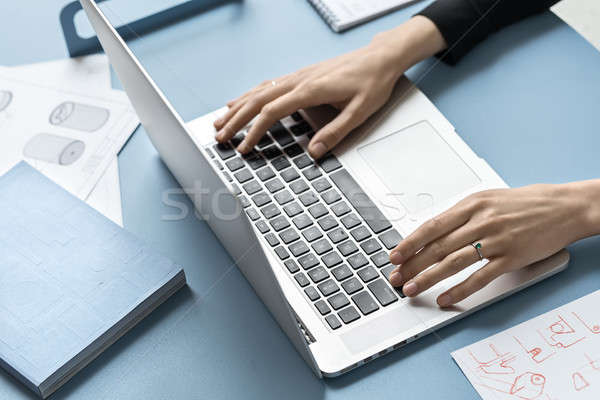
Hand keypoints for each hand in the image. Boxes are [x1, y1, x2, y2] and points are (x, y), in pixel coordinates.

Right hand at [213, 16, 445, 158]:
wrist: (380, 58)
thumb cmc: (372, 83)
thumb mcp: (360, 112)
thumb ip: (335, 133)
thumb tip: (313, 152)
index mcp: (310, 90)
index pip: (272, 112)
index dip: (254, 131)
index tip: (243, 147)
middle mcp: (299, 80)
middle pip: (257, 100)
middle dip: (235, 120)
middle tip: (219, 137)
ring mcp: (297, 76)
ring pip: (259, 91)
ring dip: (238, 107)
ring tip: (220, 121)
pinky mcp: (300, 76)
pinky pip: (268, 85)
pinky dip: (250, 95)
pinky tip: (241, 101)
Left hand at [388, 182, 599, 306]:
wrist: (563, 207)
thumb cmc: (523, 204)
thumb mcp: (487, 200)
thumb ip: (460, 216)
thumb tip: (431, 235)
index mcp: (471, 205)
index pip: (432, 227)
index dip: (410, 243)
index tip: (394, 256)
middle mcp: (481, 221)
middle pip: (437, 247)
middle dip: (412, 264)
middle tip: (396, 278)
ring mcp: (496, 240)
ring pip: (453, 262)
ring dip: (428, 278)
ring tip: (412, 289)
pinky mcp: (511, 258)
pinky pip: (480, 278)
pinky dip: (460, 290)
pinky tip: (446, 299)